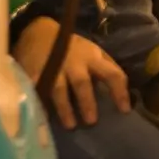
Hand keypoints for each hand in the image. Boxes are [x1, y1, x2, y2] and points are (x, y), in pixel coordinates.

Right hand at [14, 17, 129, 128]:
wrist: (39, 33)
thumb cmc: (73, 48)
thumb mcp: (93, 51)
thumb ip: (105, 68)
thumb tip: (121, 91)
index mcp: (93, 58)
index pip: (112, 73)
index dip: (119, 92)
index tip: (125, 111)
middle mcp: (74, 63)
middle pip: (82, 82)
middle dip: (87, 101)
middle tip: (92, 121)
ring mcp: (53, 68)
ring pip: (58, 88)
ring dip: (65, 108)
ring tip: (70, 125)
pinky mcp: (33, 73)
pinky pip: (37, 89)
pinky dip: (40, 103)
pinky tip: (44, 116)